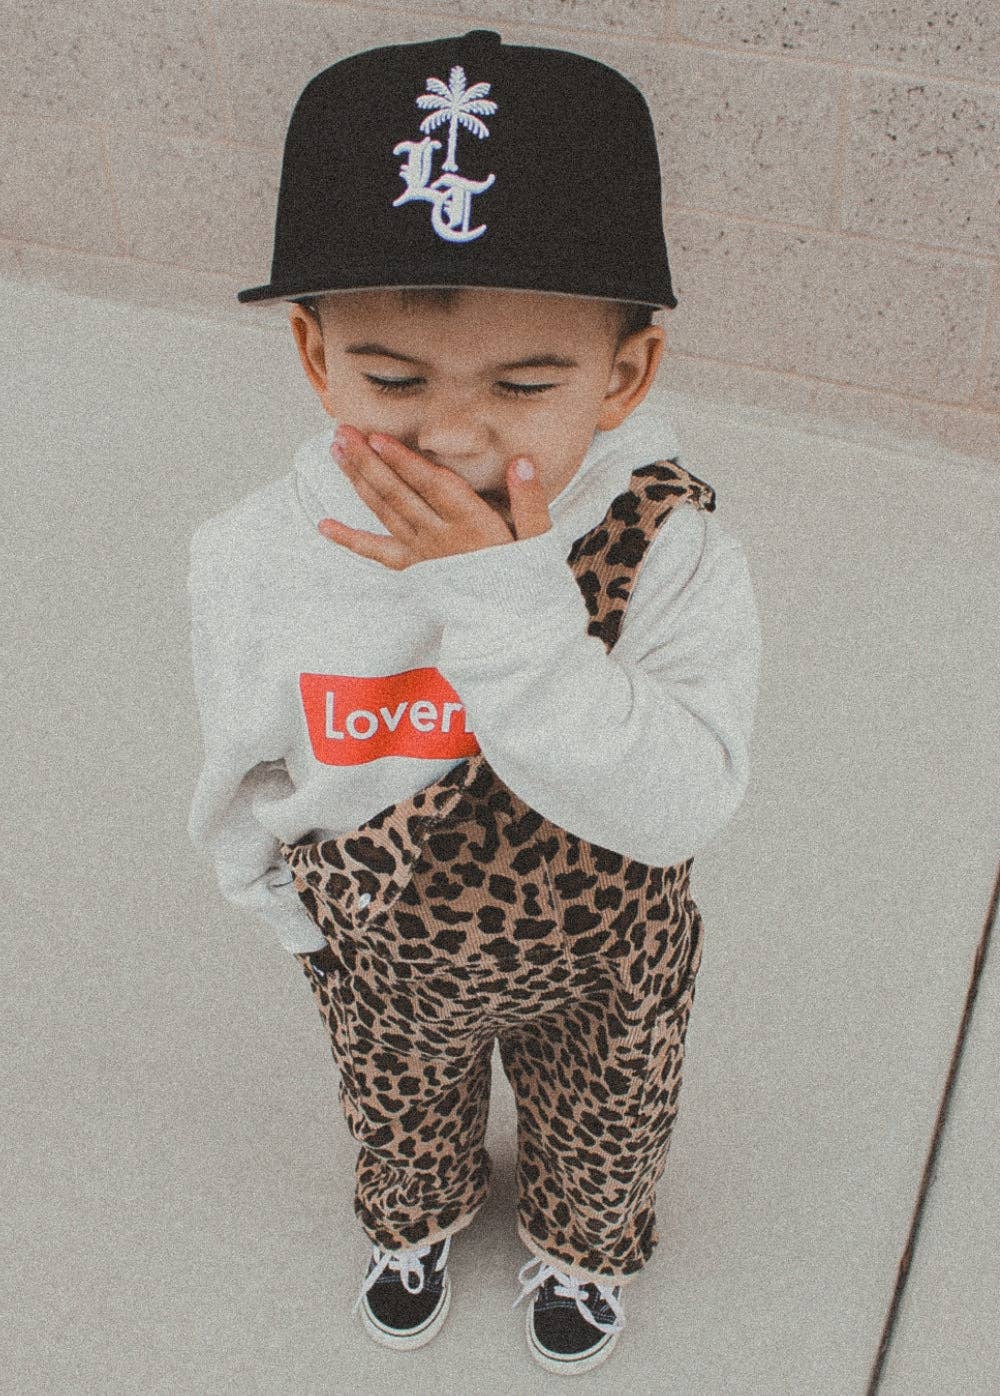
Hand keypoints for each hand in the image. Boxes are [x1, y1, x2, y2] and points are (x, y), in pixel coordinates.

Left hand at [318, 425, 552, 569]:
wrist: (513, 627)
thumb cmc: (528, 580)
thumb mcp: (538, 540)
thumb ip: (530, 501)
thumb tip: (522, 463)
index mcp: (472, 525)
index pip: (430, 486)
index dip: (403, 461)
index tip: (378, 438)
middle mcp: (440, 537)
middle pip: (398, 494)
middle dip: (368, 461)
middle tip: (343, 433)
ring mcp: (423, 553)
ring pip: (384, 512)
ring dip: (358, 481)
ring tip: (337, 453)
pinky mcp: (415, 569)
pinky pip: (377, 554)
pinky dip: (350, 540)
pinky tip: (324, 526)